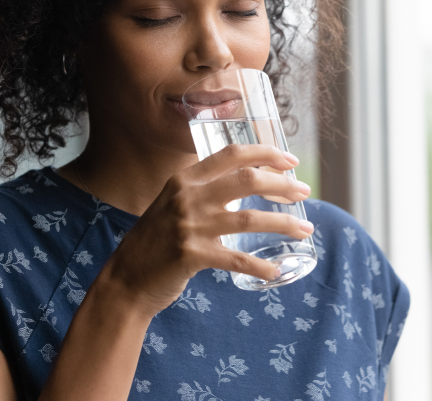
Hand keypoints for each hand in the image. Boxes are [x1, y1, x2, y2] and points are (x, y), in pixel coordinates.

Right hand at [99, 144, 312, 317]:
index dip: (265, 153)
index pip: (232, 154)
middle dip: (282, 185)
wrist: (126, 277)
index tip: (290, 160)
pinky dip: (260, 266)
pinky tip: (275, 271)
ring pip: (249, 219)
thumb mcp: (173, 203)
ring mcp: (188, 226)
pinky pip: (236, 259)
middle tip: (304, 192)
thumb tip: (246, 181)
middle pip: (246, 181)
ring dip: (283, 224)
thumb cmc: (156, 240)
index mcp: (184, 178)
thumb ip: (203, 190)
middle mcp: (187, 196)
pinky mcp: (191, 255)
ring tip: (305, 230)